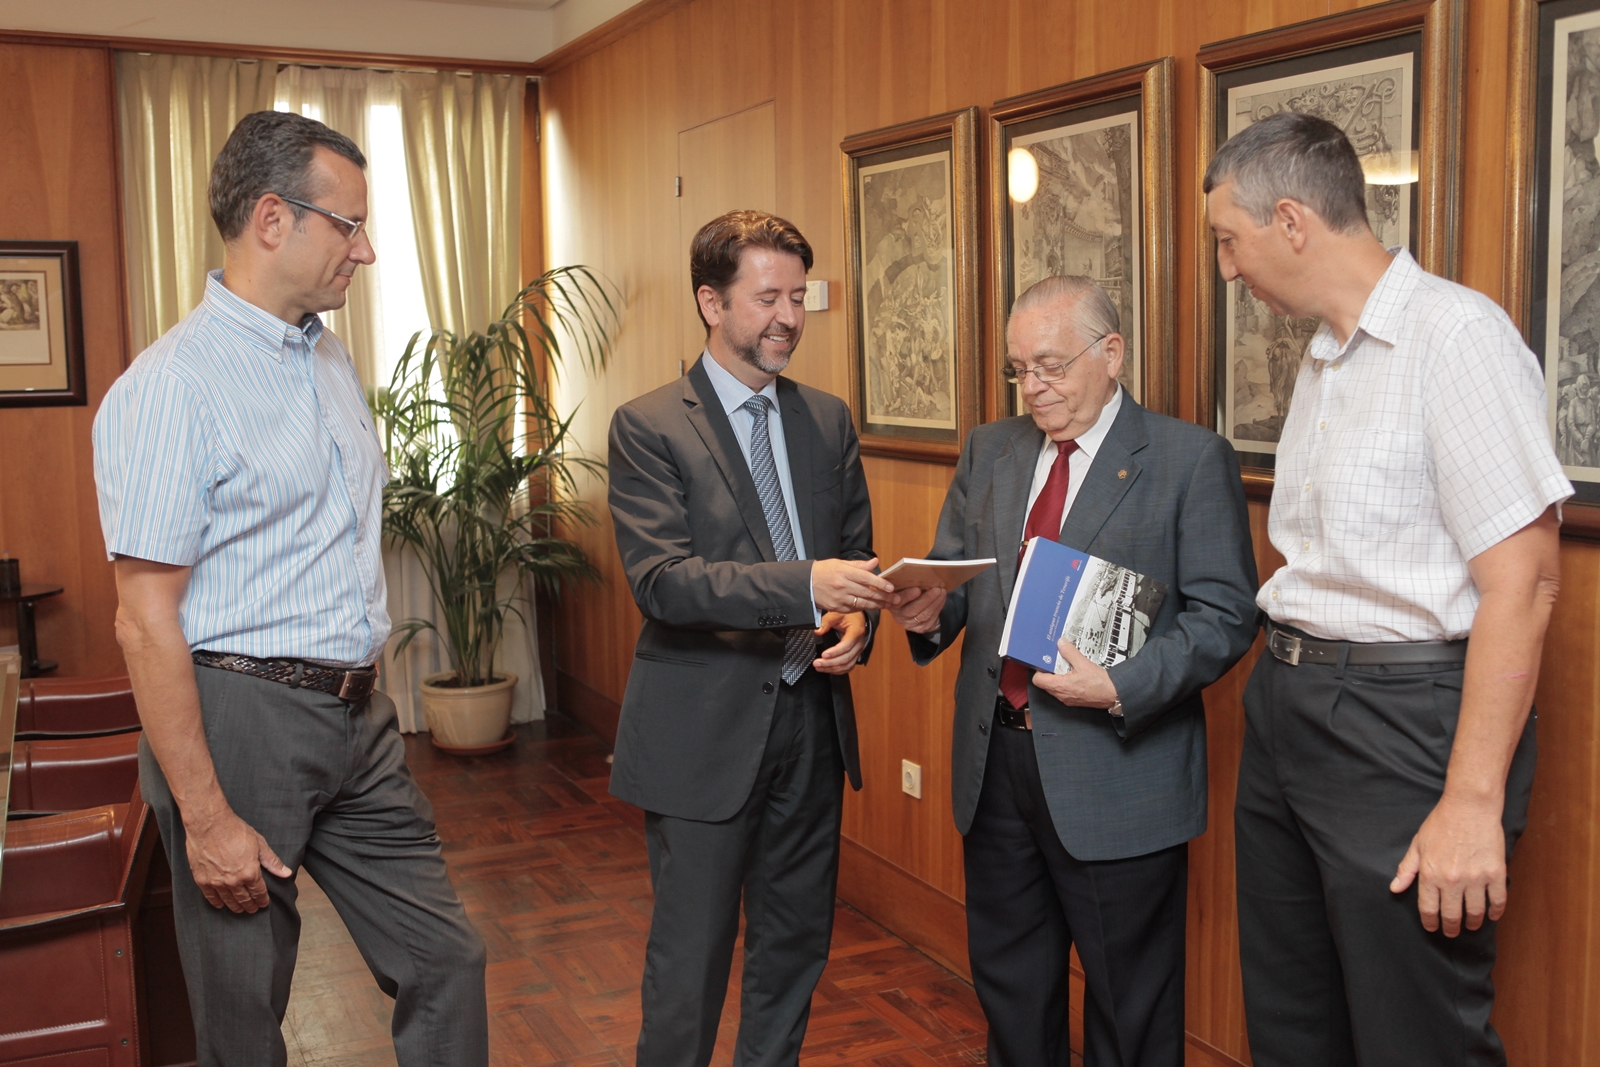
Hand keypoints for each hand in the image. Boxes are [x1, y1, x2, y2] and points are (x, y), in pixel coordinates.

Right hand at [184, 808, 290, 913]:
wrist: (209, 824)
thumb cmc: (235, 831)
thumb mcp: (259, 844)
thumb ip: (272, 861)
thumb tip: (286, 873)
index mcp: (250, 873)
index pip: (259, 892)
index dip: (262, 900)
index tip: (264, 904)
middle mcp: (233, 881)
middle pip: (244, 899)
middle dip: (250, 905)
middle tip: (253, 909)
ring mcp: (216, 882)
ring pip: (228, 900)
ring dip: (235, 907)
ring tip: (240, 910)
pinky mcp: (202, 880)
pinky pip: (210, 897)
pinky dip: (217, 903)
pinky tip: (221, 905)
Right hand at [812, 557, 894, 613]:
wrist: (805, 584)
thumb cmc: (823, 571)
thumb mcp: (840, 563)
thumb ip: (859, 565)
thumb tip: (875, 562)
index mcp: (844, 572)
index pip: (867, 578)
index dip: (881, 583)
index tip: (891, 587)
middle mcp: (843, 585)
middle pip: (868, 592)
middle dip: (884, 597)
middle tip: (896, 598)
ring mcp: (840, 598)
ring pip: (863, 603)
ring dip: (878, 604)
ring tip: (888, 604)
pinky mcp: (837, 607)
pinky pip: (855, 608)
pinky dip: (865, 607)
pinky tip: (873, 606)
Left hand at [813, 611, 867, 673]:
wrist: (858, 619)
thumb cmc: (848, 616)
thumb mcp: (836, 614)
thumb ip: (826, 622)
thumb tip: (817, 631)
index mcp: (856, 631)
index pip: (847, 645)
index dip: (835, 652)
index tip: (824, 654)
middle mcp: (859, 643)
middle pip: (846, 658)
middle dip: (830, 663)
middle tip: (817, 663)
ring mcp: (858, 651)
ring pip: (847, 665)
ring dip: (832, 668)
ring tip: (819, 667)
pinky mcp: (855, 656)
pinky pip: (848, 667)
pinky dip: (838, 671)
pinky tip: (827, 669)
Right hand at [889, 586, 945, 633]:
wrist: (909, 611)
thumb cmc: (906, 595)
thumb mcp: (901, 590)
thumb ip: (905, 585)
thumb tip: (919, 575)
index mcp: (893, 605)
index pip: (898, 601)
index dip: (907, 595)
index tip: (917, 589)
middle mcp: (900, 617)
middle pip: (913, 609)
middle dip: (926, 599)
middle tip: (936, 589)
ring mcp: (911, 624)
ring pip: (924, 615)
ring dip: (935, 603)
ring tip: (942, 592)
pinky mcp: (921, 628)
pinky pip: (931, 619)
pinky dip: (938, 607)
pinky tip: (942, 599)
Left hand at [1030, 636, 1119, 709]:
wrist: (1113, 695)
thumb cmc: (1100, 684)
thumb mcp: (1083, 663)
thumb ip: (1070, 652)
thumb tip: (1061, 644)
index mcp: (1060, 686)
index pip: (1038, 680)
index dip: (1039, 670)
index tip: (1044, 662)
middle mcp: (1061, 695)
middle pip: (1045, 683)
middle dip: (1049, 672)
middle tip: (1056, 662)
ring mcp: (1067, 699)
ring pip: (1054, 687)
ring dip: (1057, 677)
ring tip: (1067, 667)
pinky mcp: (1073, 700)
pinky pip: (1063, 691)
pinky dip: (1065, 682)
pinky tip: (1074, 674)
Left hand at [1390, 793, 1507, 935]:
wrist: (1469, 807)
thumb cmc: (1441, 823)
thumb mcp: (1418, 845)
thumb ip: (1407, 869)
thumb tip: (1395, 888)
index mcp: (1430, 874)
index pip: (1428, 908)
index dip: (1430, 922)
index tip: (1433, 927)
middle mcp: (1452, 880)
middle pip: (1452, 915)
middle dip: (1451, 927)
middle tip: (1451, 932)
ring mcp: (1476, 878)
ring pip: (1476, 912)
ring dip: (1473, 923)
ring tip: (1471, 925)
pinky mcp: (1495, 873)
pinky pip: (1498, 900)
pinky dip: (1495, 912)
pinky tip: (1492, 915)